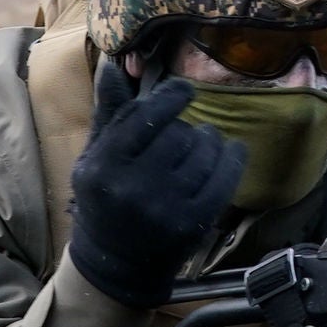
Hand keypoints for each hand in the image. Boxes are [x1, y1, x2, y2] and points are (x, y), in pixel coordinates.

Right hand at [65, 62, 244, 309]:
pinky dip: (232, 158)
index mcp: (103, 167)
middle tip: (181, 136)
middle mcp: (133, 188)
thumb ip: (109, 113)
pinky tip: (230, 150)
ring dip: (208, 141)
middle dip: (184, 128)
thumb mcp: (94, 157)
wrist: (115, 263)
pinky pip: (224, 177)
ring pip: (204, 152)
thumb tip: (113, 64)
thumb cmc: (104, 199)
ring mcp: (165, 208)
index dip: (171, 97)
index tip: (184, 90)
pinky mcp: (192, 223)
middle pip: (178, 133)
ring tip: (201, 146)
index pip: (145, 116)